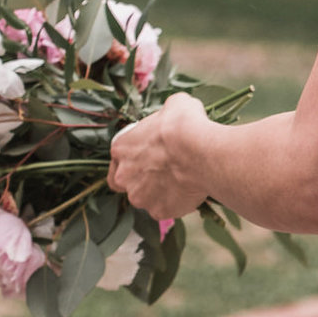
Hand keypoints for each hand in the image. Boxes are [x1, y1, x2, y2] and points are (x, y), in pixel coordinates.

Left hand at [109, 91, 212, 220]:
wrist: (200, 151)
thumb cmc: (184, 126)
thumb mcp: (175, 105)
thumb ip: (167, 113)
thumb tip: (176, 112)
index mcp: (121, 149)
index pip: (117, 159)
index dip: (134, 158)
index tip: (151, 156)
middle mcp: (124, 176)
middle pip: (128, 183)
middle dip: (144, 180)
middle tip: (165, 172)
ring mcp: (140, 197)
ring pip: (148, 198)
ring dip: (160, 192)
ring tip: (182, 182)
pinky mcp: (159, 211)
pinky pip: (166, 209)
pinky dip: (176, 202)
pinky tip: (190, 190)